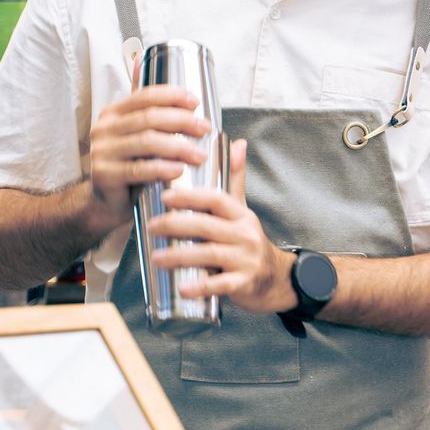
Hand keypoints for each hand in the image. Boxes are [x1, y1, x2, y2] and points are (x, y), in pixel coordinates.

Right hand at [84, 65, 210, 236]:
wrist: (105, 202)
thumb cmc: (129, 165)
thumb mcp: (135, 132)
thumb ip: (142, 103)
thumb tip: (141, 60)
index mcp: (113, 113)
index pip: (144, 96)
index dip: (172, 96)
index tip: (196, 102)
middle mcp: (104, 129)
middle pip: (148, 118)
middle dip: (182, 121)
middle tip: (205, 128)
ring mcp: (102, 152)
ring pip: (146, 142)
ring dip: (178, 146)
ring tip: (200, 154)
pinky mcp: (105, 176)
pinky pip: (138, 169)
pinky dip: (162, 168)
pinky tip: (179, 170)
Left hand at [147, 139, 298, 314]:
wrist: (277, 278)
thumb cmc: (250, 242)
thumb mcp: (243, 210)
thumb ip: (235, 179)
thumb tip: (237, 143)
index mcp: (241, 215)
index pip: (217, 199)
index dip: (190, 196)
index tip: (165, 196)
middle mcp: (245, 234)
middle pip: (208, 226)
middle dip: (176, 225)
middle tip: (151, 227)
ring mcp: (246, 260)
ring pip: (211, 254)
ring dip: (181, 256)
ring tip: (156, 257)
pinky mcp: (244, 283)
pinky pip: (221, 284)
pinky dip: (201, 286)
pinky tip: (182, 287)